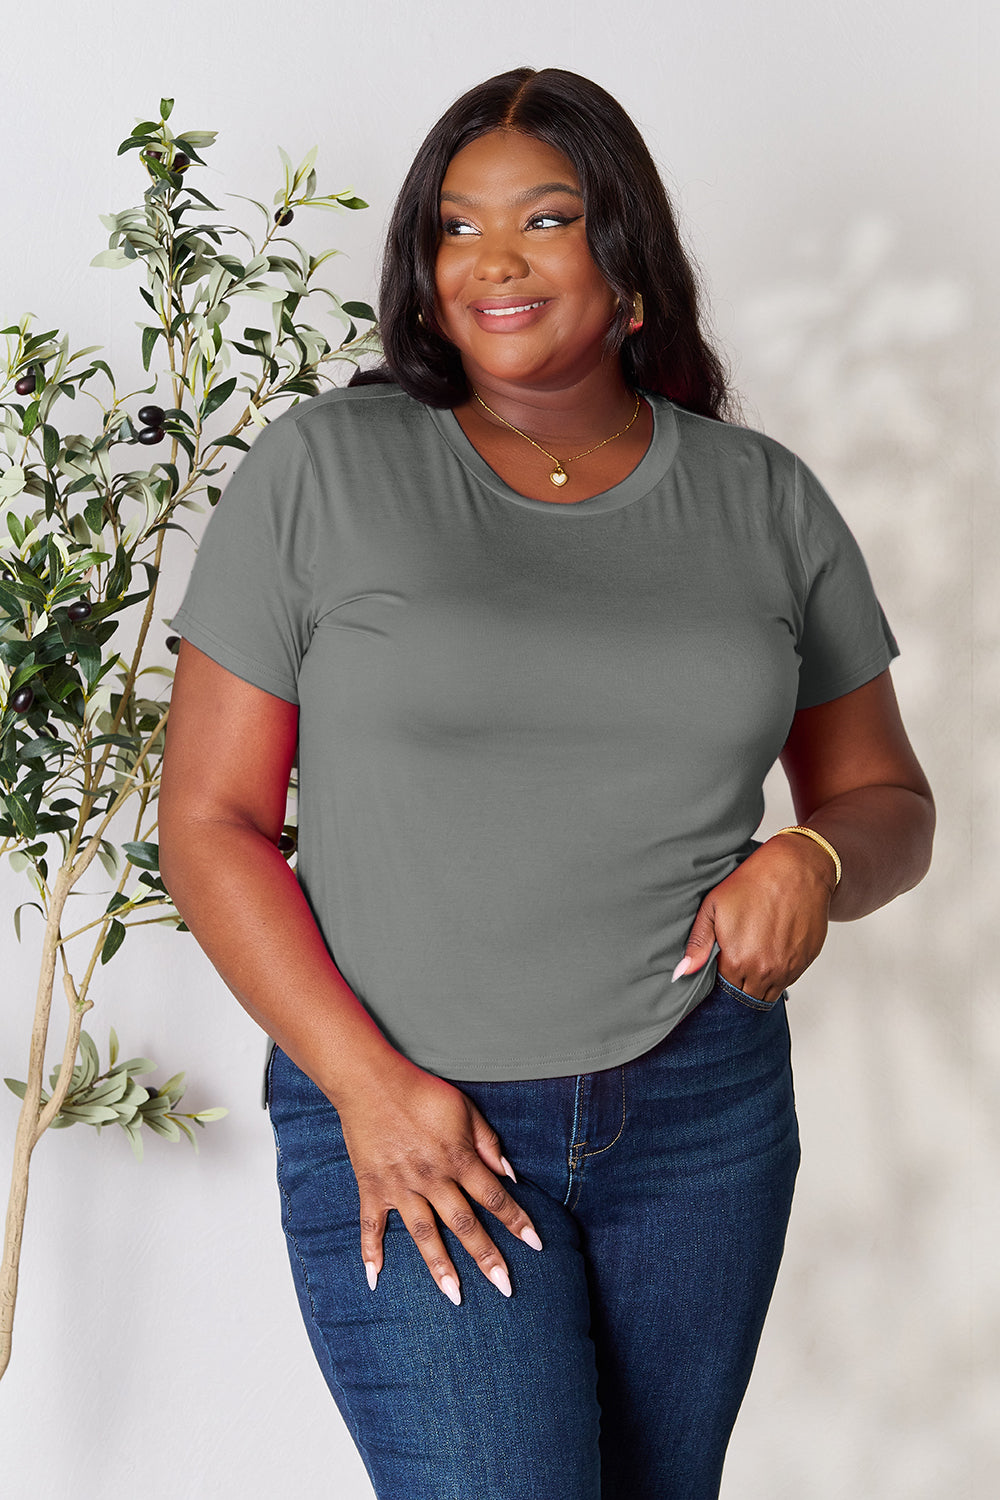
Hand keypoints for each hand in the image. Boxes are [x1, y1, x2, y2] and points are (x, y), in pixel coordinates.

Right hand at [334, 1054, 543, 1305]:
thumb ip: (488, 1142)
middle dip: (487, 1256)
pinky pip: (371, 1225)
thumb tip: (510, 1175)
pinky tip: (374, 1279)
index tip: (536, 1245)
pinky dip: (370, 1252)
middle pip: (464, 1223)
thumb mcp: (465, 1109)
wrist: (371, 1081)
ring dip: (440, 1267)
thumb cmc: (422, 1092)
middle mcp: (432, 1178)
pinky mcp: (373, 1186)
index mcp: (458, 1159)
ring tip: (455, 1296)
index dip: (517, 1220)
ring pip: (424, 1234)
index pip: (495, 1197)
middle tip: (505, 1288)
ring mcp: (400, 1186)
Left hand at [673, 834, 836, 1003]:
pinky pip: (789, 980)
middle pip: (746, 996)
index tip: (719, 969)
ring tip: (753, 956)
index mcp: (738, 961)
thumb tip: (681, 973)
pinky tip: (772, 950)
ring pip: (769, 993)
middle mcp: (765, 971)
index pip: (724, 990)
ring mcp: (788, 969)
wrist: (797, 868)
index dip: (719, 982)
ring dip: (759, 983)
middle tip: (735, 965)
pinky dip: (779, 973)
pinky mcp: (806, 961)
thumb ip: (698, 944)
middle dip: (738, 987)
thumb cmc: (754, 882)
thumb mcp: (714, 907)